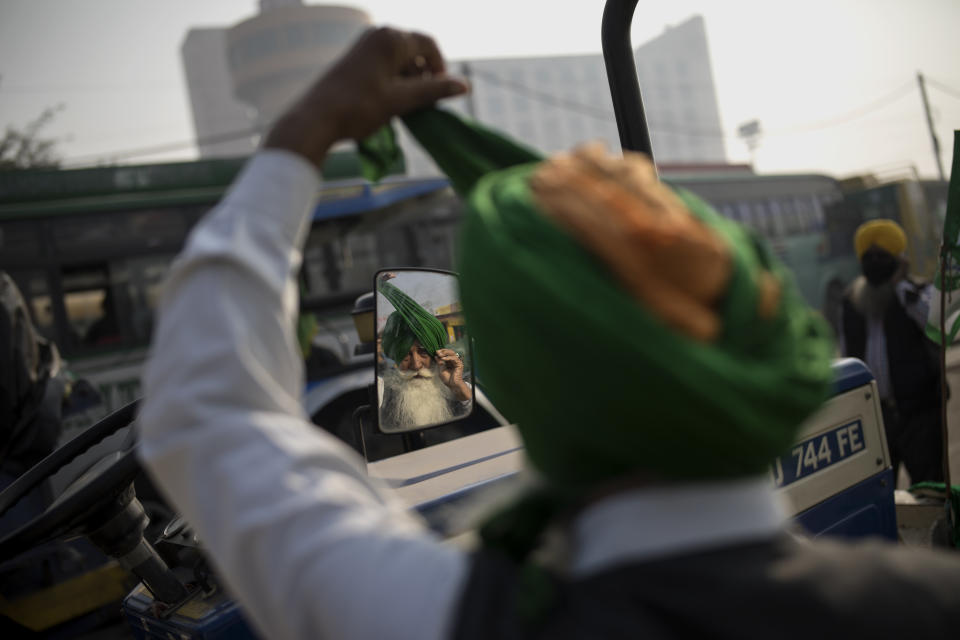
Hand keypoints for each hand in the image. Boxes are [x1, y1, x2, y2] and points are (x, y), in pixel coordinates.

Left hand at [265, 27, 467, 167]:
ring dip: (410, 81)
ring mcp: (365, 45)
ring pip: (401, 59)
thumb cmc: (360, 108)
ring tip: (405, 107)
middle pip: (416, 51)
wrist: (316, 119)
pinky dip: (395, 81)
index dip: (441, 69)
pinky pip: (386, 64)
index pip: (430, 45)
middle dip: (425, 76)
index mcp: (391, 38)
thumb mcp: (401, 100)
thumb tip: (466, 86)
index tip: (440, 94)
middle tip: (422, 104)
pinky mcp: (356, 59)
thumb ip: (434, 91)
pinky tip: (389, 102)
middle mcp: (378, 34)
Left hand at [435, 348, 469, 400]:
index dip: (441, 351)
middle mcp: (454, 361)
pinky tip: (444, 359)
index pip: (446, 353)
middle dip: (443, 351)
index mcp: (449, 362)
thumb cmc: (447, 379)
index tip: (436, 352)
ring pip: (452, 353)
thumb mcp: (441, 369)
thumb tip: (436, 356)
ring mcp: (457, 362)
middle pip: (450, 351)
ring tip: (440, 355)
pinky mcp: (459, 364)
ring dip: (445, 353)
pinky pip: (454, 358)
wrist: (452, 385)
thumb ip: (439, 363)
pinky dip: (449, 357)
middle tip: (438, 352)